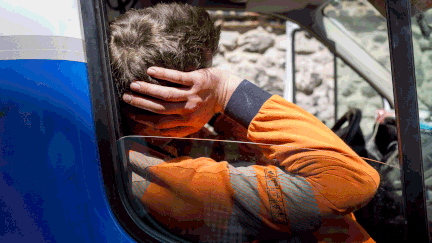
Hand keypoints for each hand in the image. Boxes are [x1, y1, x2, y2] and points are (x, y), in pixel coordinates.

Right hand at [122, 67, 242, 136]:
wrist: (227, 92)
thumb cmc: (207, 107)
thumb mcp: (196, 124)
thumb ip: (179, 130)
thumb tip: (158, 133)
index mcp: (187, 123)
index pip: (160, 123)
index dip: (144, 120)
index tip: (130, 113)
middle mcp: (189, 110)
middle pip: (160, 109)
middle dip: (141, 104)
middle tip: (126, 98)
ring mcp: (193, 94)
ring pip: (166, 94)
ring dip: (148, 89)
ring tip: (133, 85)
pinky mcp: (197, 79)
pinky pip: (177, 77)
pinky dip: (163, 74)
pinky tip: (150, 70)